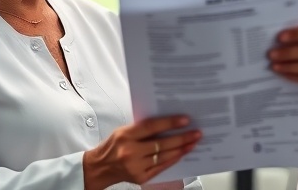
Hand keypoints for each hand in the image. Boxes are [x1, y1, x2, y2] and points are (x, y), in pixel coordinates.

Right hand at [83, 115, 200, 189]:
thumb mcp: (123, 131)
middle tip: (196, 133)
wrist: (101, 167)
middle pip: (161, 144)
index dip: (169, 123)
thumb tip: (167, 123)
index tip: (185, 120)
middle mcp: (130, 151)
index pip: (151, 127)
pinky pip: (161, 168)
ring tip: (193, 142)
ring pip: (164, 156)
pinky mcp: (141, 177)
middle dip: (182, 138)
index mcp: (125, 136)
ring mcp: (136, 166)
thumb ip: (142, 128)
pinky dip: (173, 159)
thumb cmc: (113, 146)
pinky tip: (182, 153)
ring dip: (181, 149)